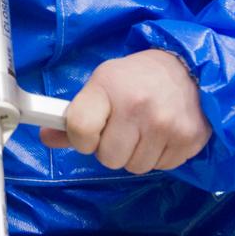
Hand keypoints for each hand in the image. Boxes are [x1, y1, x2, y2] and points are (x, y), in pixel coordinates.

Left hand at [41, 50, 209, 174]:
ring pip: (135, 167)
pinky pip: (161, 167)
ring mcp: (165, 124)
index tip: (89, 133)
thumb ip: (74, 115)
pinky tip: (161, 134)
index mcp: (108, 86)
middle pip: (108, 158)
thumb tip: (46, 137)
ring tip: (143, 130)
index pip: (80, 129)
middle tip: (121, 130)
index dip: (80, 138)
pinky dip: (158, 156)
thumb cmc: (136, 78)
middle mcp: (137, 106)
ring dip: (135, 154)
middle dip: (111, 149)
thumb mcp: (101, 84)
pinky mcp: (188, 139)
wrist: (187, 67)